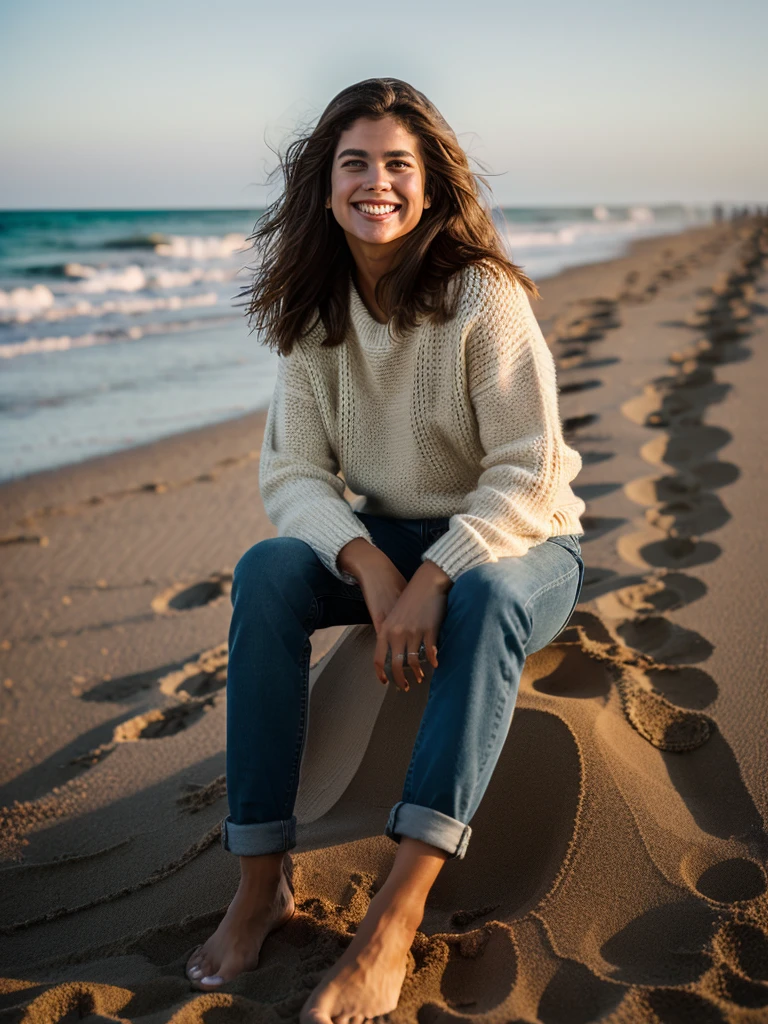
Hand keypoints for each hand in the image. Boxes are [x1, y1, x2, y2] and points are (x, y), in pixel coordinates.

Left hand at [373, 560, 451, 690]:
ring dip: (417, 673)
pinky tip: (434, 664)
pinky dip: (432, 661)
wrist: (428, 581)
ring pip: (413, 662)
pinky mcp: (429, 630)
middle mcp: (397, 633)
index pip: (378, 658)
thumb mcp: (395, 615)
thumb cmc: (411, 596)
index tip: (385, 682)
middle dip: (400, 680)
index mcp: (386, 629)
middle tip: (406, 687)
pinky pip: (430, 653)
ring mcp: (414, 632)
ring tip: (420, 677)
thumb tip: (395, 652)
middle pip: (396, 666)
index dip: (381, 674)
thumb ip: (392, 633)